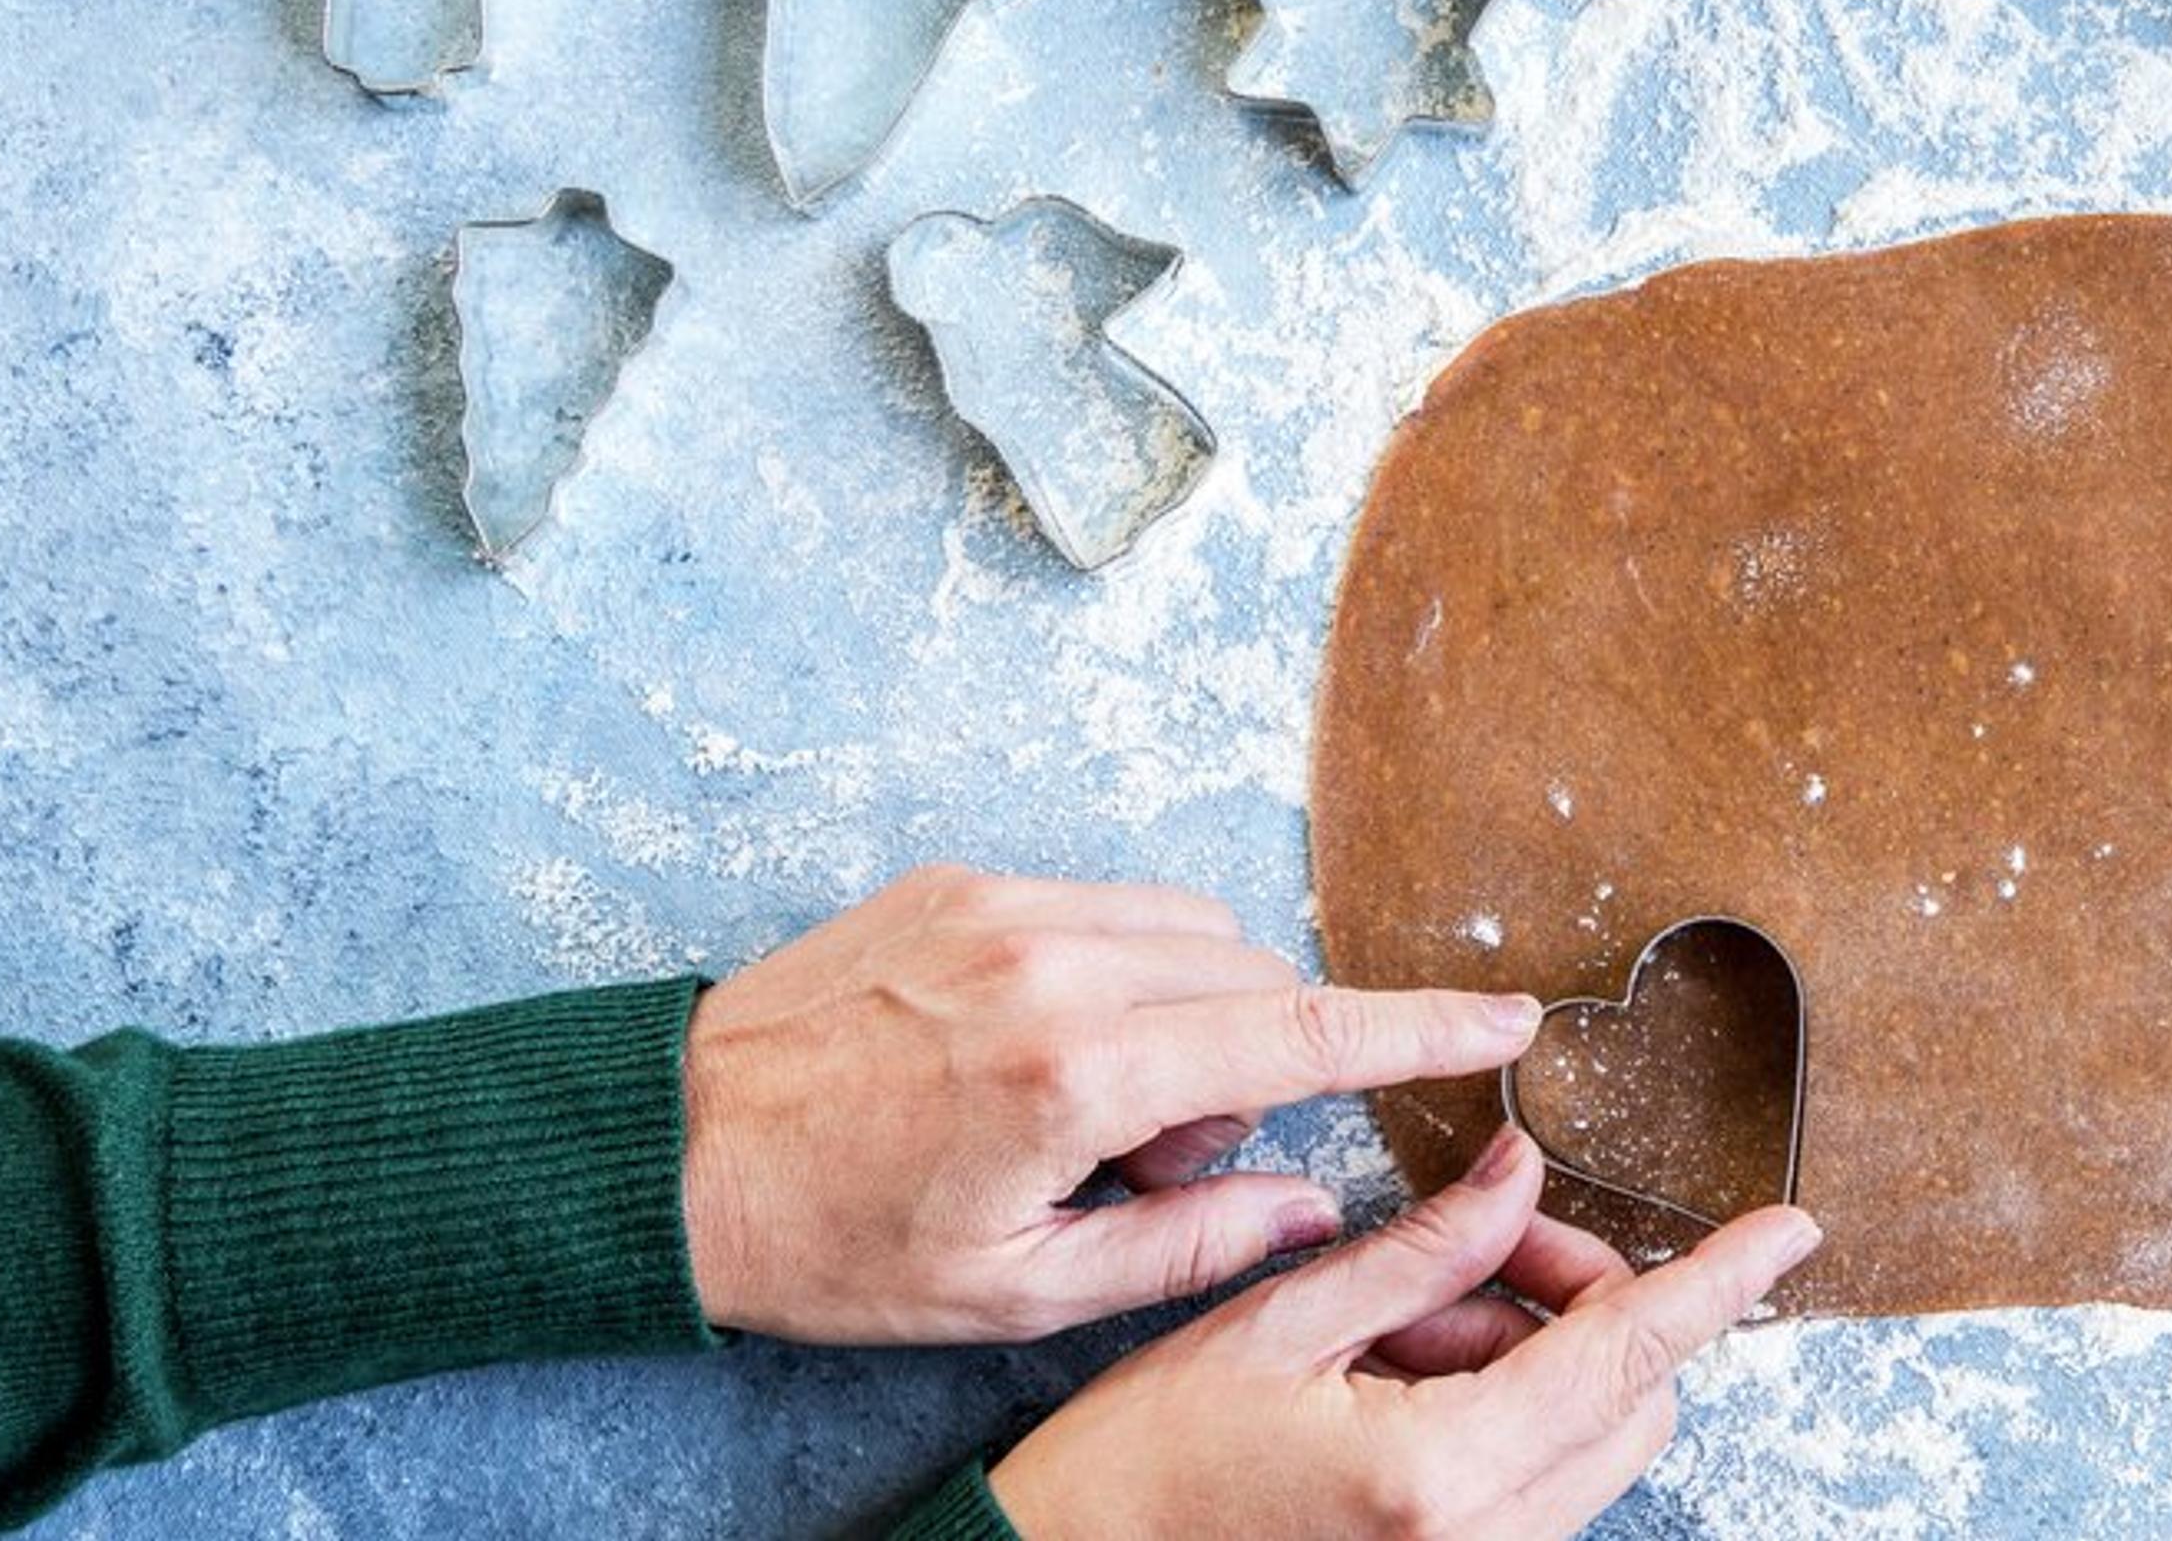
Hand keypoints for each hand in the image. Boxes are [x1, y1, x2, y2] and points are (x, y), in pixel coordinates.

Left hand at [677, 864, 1542, 1343]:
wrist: (663, 1150)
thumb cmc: (829, 1243)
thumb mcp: (1015, 1293)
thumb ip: (1186, 1246)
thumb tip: (1304, 1204)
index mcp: (1073, 1073)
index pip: (1299, 1035)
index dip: (1422, 1028)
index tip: (1508, 1020)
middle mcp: (1051, 962)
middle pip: (1252, 979)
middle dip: (1253, 1063)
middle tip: (1160, 1157)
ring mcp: (1002, 904)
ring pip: (1189, 932)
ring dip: (1191, 1014)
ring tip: (1090, 1111)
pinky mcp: (961, 879)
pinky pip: (1107, 905)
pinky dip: (1120, 971)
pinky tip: (1038, 1052)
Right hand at [988, 1130, 1819, 1540]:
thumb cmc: (1141, 1470)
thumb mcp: (1279, 1325)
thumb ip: (1423, 1250)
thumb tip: (1518, 1171)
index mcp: (1442, 1475)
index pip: (1630, 1354)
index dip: (1719, 1283)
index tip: (1788, 1230)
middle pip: (1633, 1399)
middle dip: (1587, 1301)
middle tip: (1482, 1248)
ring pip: (1590, 1438)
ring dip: (1534, 1356)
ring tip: (1398, 1325)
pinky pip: (1536, 1479)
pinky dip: (1501, 1407)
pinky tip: (1395, 1375)